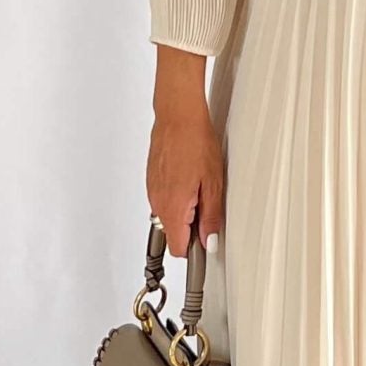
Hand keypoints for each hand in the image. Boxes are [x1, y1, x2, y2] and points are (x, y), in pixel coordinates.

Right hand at [146, 103, 223, 259]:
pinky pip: (164, 199)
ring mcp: (152, 191)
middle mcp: (158, 203)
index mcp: (173, 208)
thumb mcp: (213, 183)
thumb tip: (210, 240)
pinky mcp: (152, 180)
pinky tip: (189, 177)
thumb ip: (211, 216)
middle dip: (191, 227)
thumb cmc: (195, 142)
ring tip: (199, 186)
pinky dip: (177, 195)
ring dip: (184, 210)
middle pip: (173, 233)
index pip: (177, 249)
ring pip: (168, 215)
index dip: (194, 248)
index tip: (205, 242)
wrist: (177, 116)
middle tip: (208, 206)